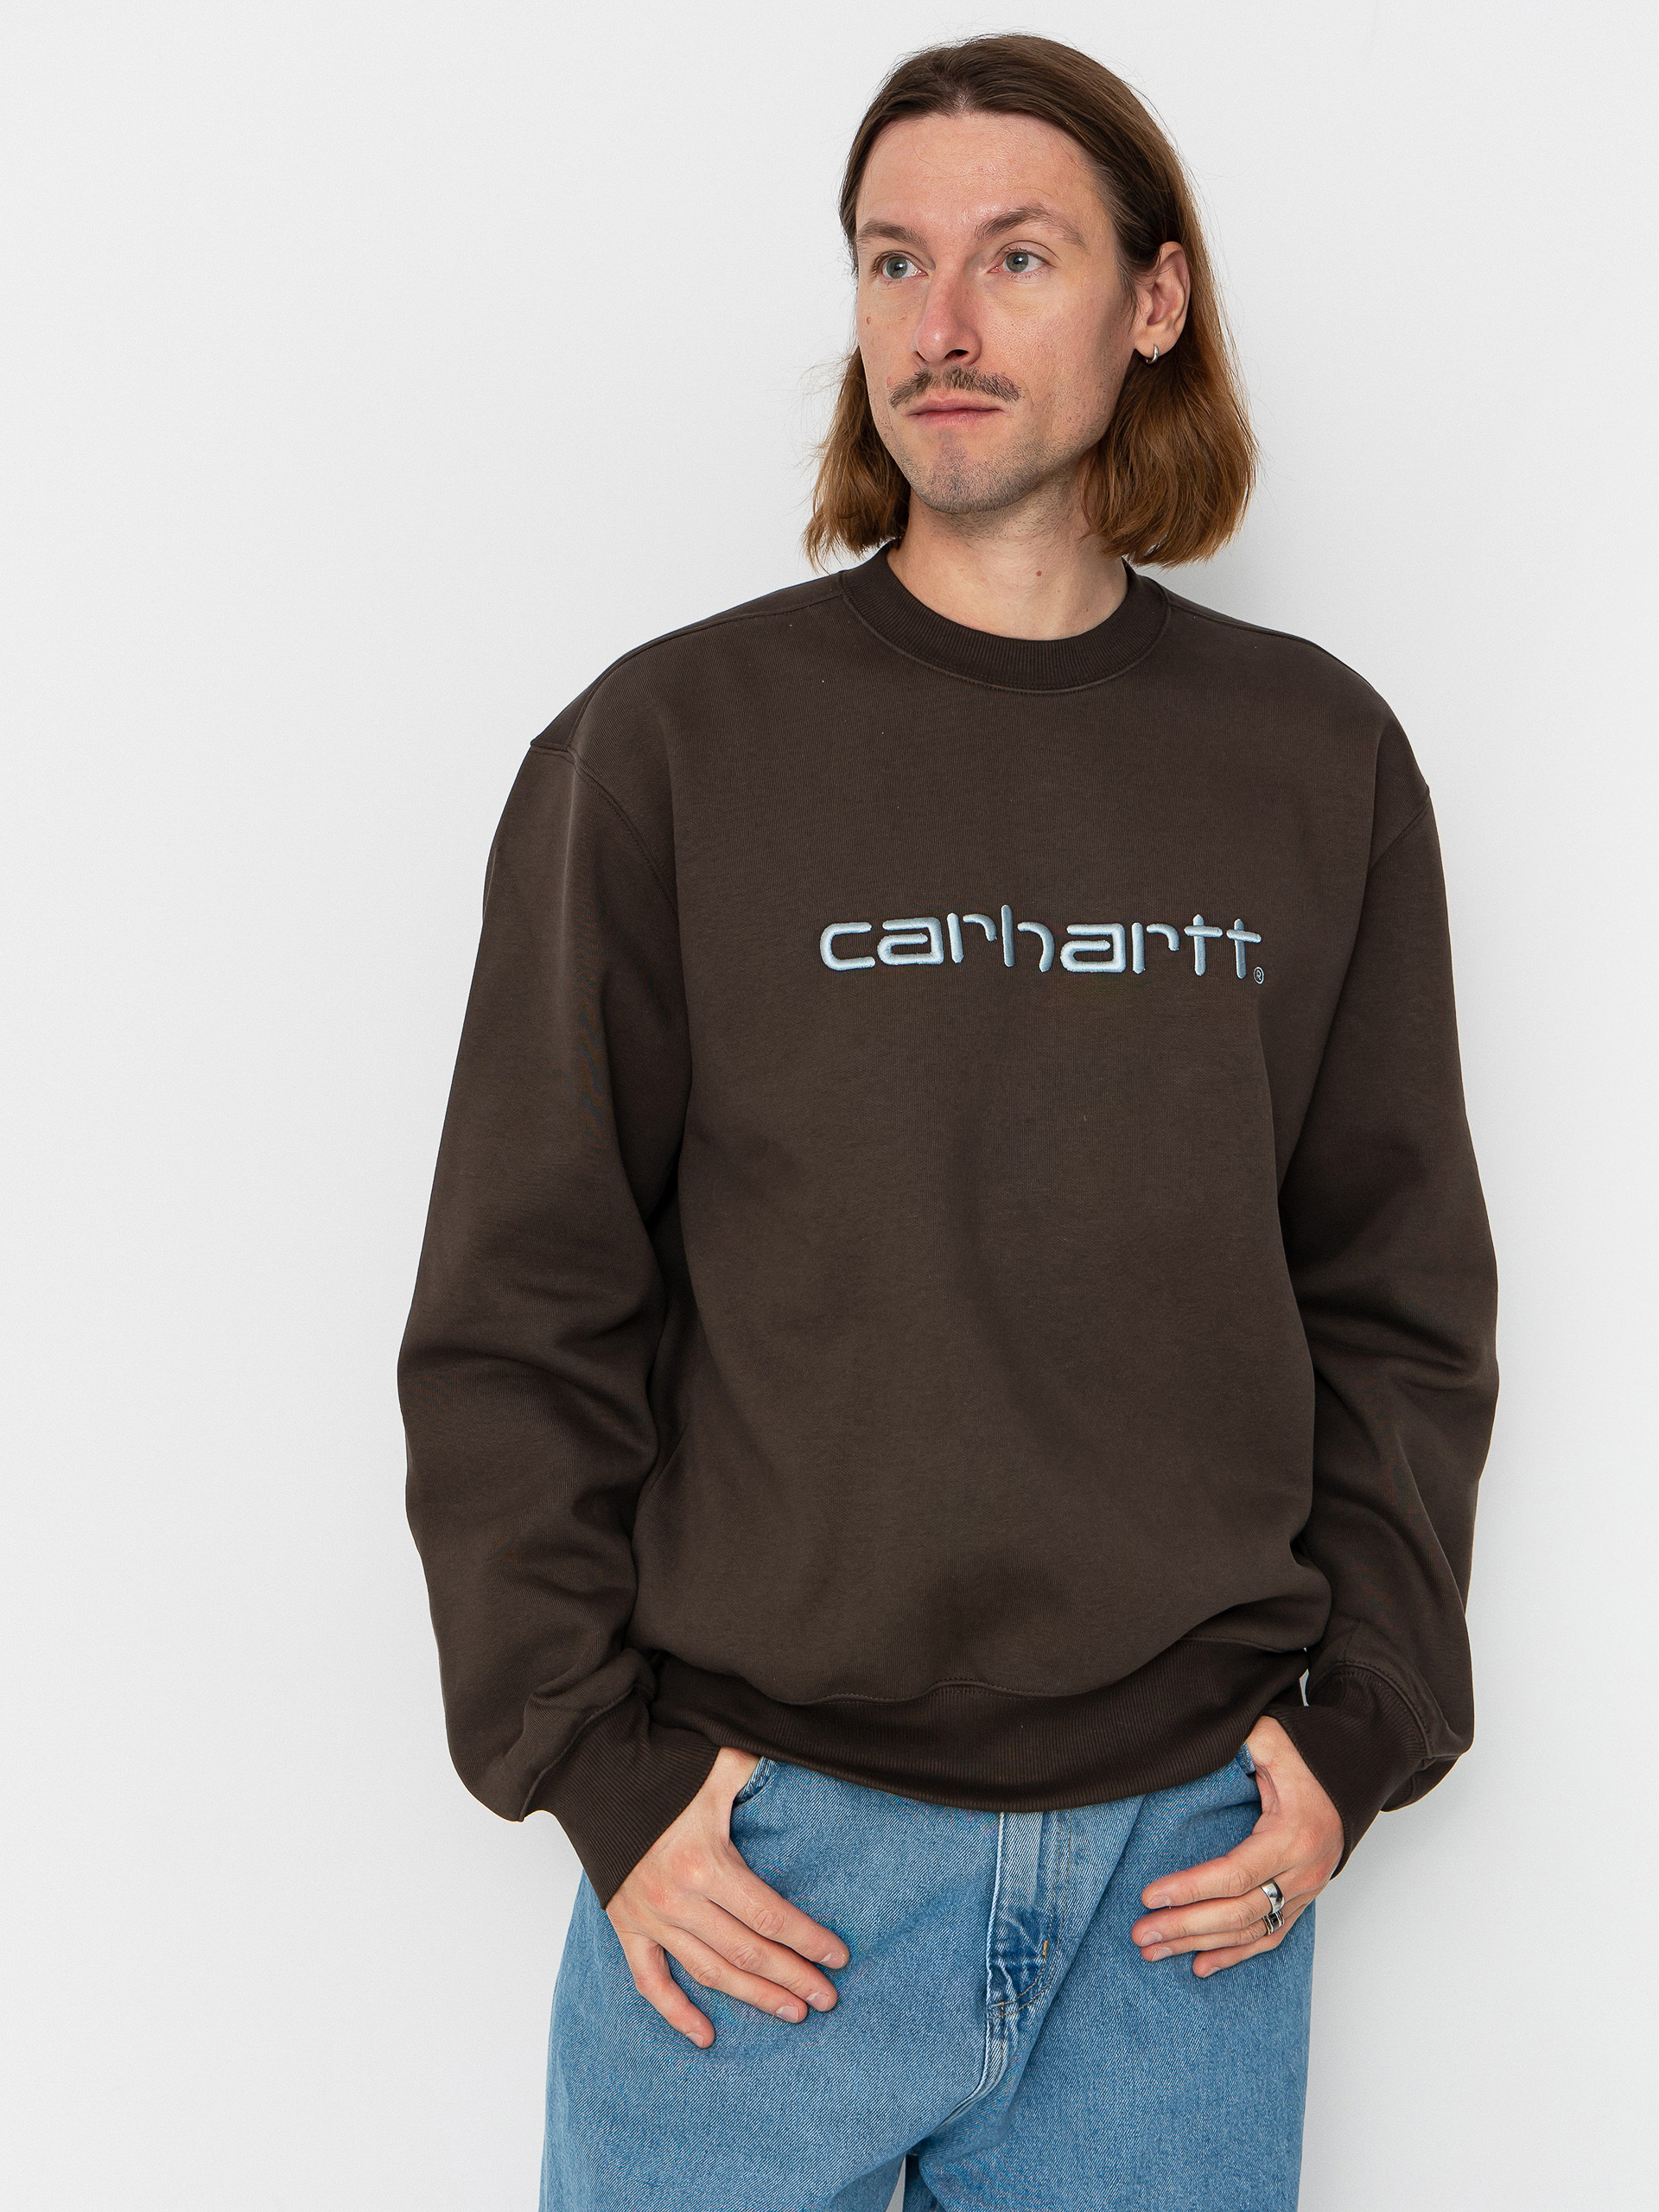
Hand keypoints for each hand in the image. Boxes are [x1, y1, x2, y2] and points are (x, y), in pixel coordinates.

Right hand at [605, 1746, 850, 2047]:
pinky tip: (705, 2037)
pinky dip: (677, 2012)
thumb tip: (803, 1760)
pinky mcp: (626, 1927)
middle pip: (748, 1952)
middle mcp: (678, 1899)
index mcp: (706, 1863)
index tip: (838, 1958)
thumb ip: (761, 1769)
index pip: (770, 1916)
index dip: (808, 1940)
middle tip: (828, 1998)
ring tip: (793, 2012)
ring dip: (753, 1998)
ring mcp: (650, 1918)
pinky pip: (651, 1982)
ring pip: (710, 1973)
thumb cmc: (663, 1767)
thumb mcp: (719, 1761)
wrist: (596, 1775)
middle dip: (794, 1977)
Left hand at [1129, 1715, 1342, 1976]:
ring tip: (1155, 1950)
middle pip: (1238, 1913)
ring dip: (1201, 1946)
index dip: (1191, 1890)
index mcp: (1292, 1836)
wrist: (1354, 1772)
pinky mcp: (1304, 1898)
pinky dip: (1235, 1954)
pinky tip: (1201, 1965)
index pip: (1235, 1875)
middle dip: (1185, 1927)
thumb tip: (1190, 1750)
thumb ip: (1235, 1745)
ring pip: (1251, 1932)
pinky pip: (1270, 1936)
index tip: (1150, 1896)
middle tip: (1140, 1934)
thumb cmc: (1308, 1754)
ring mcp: (1306, 1890)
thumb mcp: (1270, 1739)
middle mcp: (1303, 1871)